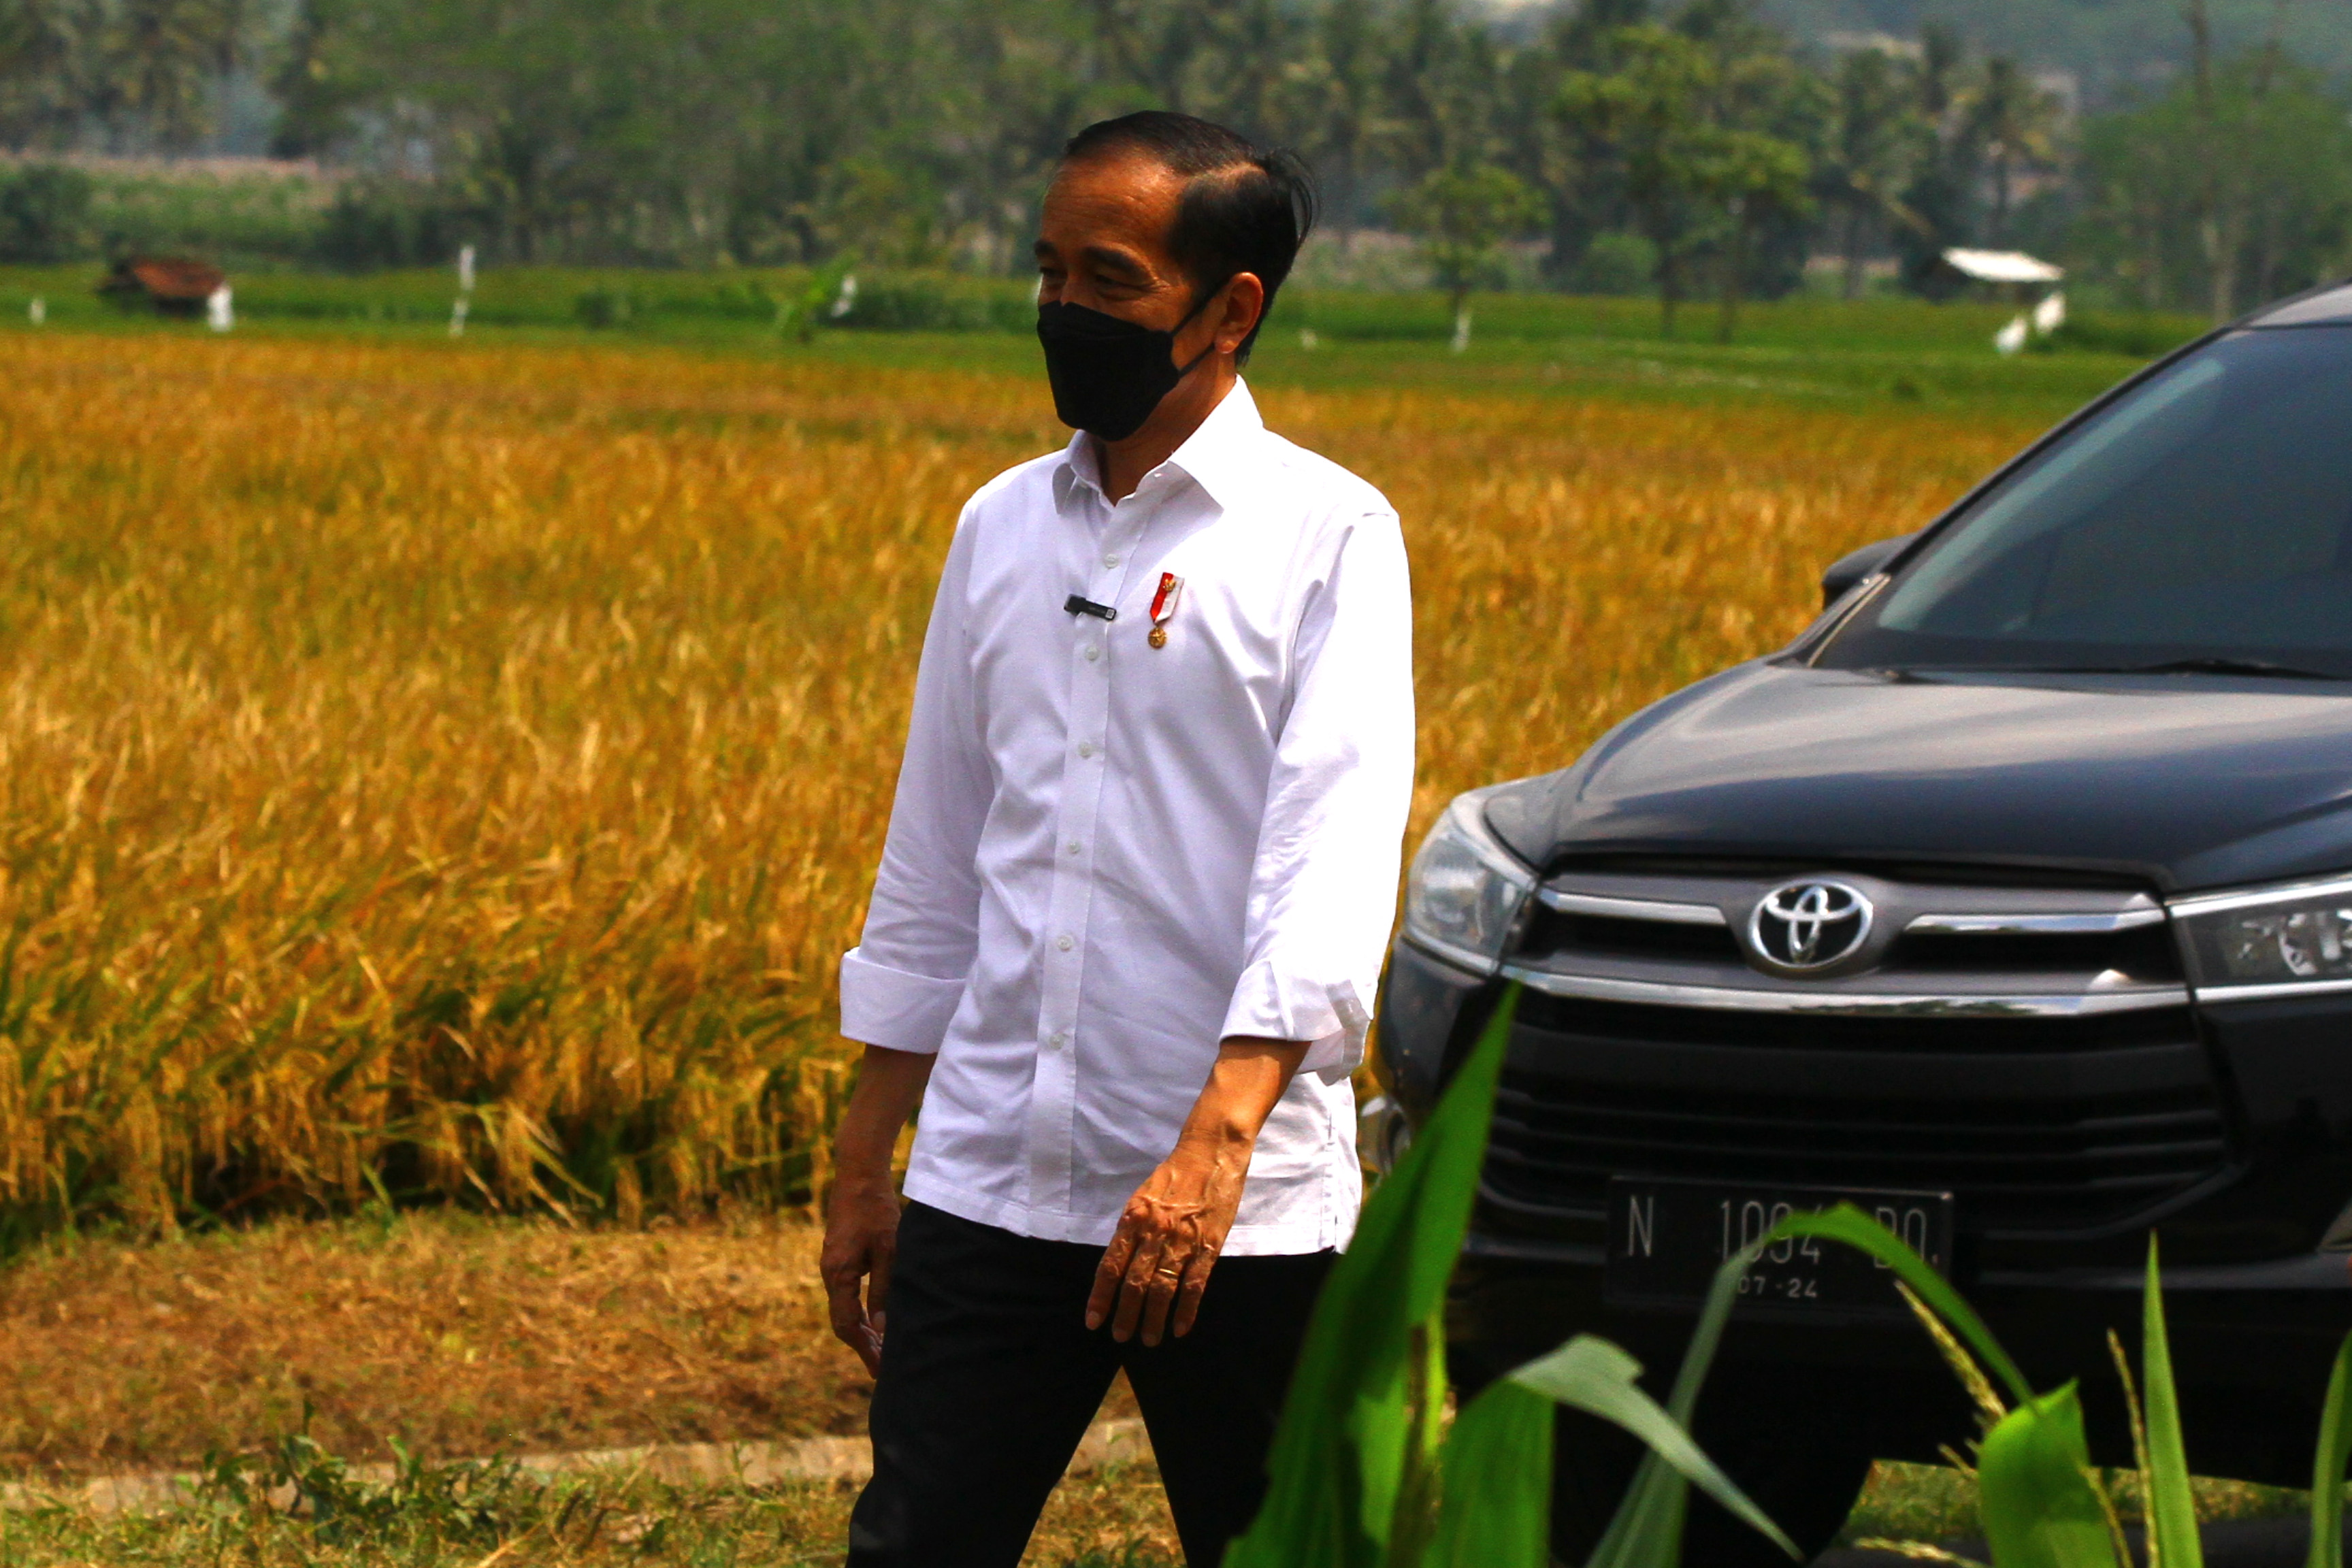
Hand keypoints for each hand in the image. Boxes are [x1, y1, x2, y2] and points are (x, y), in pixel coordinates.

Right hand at [821, 1173, 900, 1375]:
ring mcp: (832, 1266)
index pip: (847, 1325)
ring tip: (884, 1350)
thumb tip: (882, 1329)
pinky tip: (877, 1319)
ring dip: (862, 1331)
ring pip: (844, 1309)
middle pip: (843, 1322)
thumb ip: (884, 1291)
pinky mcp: (839, 1258)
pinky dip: (860, 1313)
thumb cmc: (877, 1211)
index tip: (879, 1371)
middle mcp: (830, 1274)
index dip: (864, 1350)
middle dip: (863, 1346)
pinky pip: (846, 1295)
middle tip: (884, 1368)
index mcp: (839, 1275)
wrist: (858, 1177)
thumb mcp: (888, 1251)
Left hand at [1086, 1035, 1308, 1346]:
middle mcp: (1154, 1231)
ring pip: (1163, 1289)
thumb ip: (1132, 1229)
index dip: (1101, 1297)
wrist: (1211, 1152)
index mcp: (1133, 1218)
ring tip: (1149, 1340)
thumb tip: (1119, 1264)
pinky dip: (1186, 1310)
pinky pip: (1195, 1284)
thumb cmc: (1175, 1174)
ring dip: (1154, 1319)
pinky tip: (1180, 1328)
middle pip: (1135, 1283)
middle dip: (1126, 1315)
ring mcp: (1182, 1239)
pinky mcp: (1209, 1244)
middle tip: (1121, 1338)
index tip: (1093, 1321)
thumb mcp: (1143, 1196)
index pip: (1110, 1266)